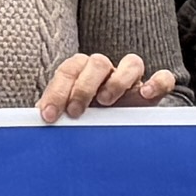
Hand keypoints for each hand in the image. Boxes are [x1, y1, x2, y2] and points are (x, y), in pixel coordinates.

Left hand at [35, 52, 184, 124]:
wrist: (112, 133)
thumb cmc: (82, 124)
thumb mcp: (65, 121)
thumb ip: (54, 118)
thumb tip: (32, 124)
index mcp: (80, 73)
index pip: (67, 71)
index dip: (56, 92)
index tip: (49, 116)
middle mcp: (106, 72)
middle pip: (96, 62)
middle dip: (83, 87)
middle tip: (76, 111)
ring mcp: (131, 80)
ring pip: (131, 62)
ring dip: (117, 81)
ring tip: (107, 102)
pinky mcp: (153, 92)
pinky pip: (162, 78)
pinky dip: (157, 83)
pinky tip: (145, 95)